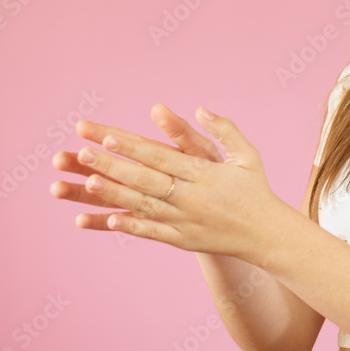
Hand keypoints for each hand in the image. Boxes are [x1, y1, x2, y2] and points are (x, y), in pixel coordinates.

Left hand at [50, 105, 285, 260]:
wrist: (267, 235)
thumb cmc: (256, 190)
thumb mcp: (247, 155)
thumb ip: (224, 130)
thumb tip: (200, 109)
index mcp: (205, 173)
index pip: (162, 157)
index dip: (134, 147)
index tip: (107, 136)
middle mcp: (192, 197)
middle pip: (146, 179)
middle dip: (112, 165)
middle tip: (82, 153)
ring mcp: (186, 221)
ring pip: (144, 205)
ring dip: (114, 194)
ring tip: (87, 181)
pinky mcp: (183, 240)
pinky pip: (152, 233)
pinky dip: (130, 226)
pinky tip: (106, 219)